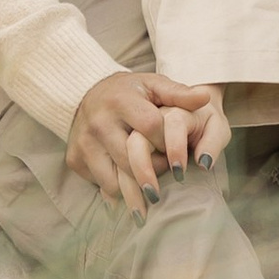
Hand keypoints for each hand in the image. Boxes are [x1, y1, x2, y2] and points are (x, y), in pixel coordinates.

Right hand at [67, 70, 232, 211]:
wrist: (87, 95)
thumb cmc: (130, 93)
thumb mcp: (153, 86)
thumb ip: (179, 93)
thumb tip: (204, 99)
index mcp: (120, 100)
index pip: (150, 128)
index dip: (168, 144)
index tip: (177, 155)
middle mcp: (98, 121)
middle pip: (131, 160)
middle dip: (153, 174)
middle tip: (168, 184)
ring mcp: (83, 142)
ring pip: (114, 180)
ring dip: (135, 190)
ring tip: (151, 193)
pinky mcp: (74, 159)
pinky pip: (100, 184)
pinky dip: (117, 191)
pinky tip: (130, 191)